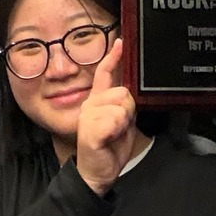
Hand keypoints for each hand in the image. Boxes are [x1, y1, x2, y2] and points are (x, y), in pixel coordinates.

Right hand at [76, 40, 137, 194]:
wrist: (98, 173)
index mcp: (98, 101)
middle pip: (123, 93)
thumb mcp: (122, 122)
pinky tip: (109, 139)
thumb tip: (127, 91)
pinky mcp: (89, 129)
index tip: (120, 43)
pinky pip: (114, 121)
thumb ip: (123, 105)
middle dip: (128, 111)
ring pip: (121, 107)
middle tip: (119, 128)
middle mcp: (90, 104)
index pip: (104, 74)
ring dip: (123, 123)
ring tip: (113, 135)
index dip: (113, 58)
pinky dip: (117, 131)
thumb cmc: (109, 148)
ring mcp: (88, 116)